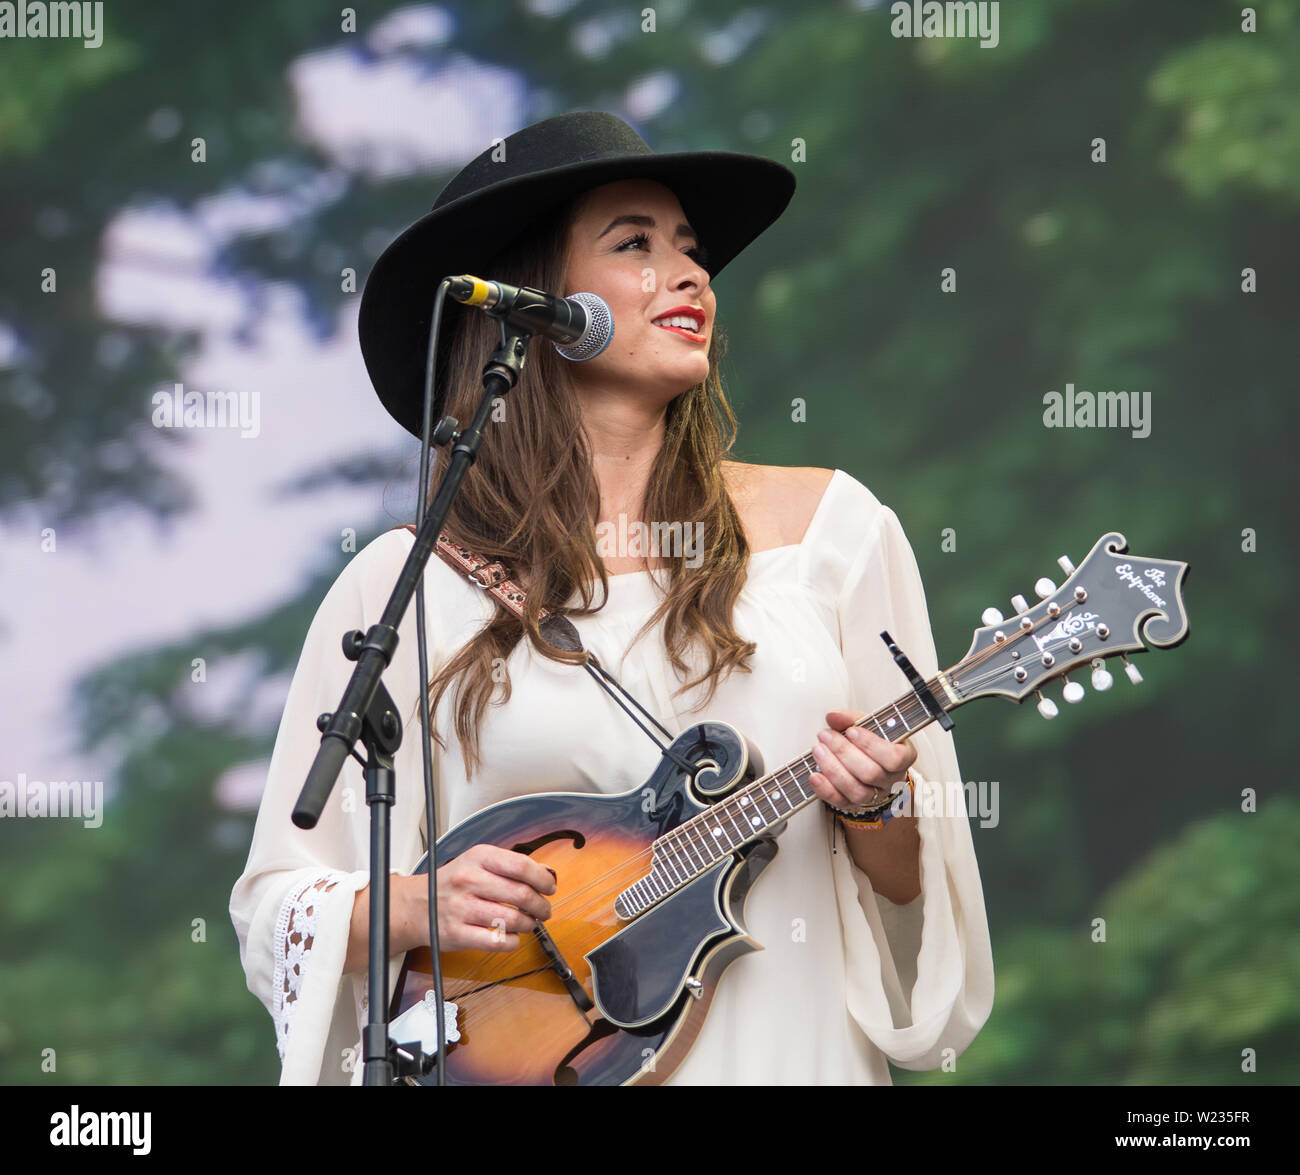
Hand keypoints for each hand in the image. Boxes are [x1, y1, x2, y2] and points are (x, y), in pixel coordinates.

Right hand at [426, 844, 557, 952]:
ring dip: (529, 924)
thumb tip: (546, 875)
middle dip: (541, 906)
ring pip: (512, 920)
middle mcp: (469, 880)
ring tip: (529, 923)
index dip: (543, 879)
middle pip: (521, 895)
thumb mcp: (477, 862)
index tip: (549, 887)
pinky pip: (497, 942)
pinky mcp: (457, 934)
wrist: (416, 905)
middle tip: (544, 910)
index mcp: (478, 858)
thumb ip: (509, 866)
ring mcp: (462, 908)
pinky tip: (511, 936)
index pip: (522, 866)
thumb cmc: (453, 883)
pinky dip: (512, 941)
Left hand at [808, 709, 916, 812]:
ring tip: (818, 750)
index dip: (871, 745)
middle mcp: (891, 779)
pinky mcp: (855, 804)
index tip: (852, 731)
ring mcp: (874, 795)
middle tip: (826, 735)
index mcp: (904, 757)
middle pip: (870, 774)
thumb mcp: (869, 724)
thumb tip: (833, 716)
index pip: (893, 758)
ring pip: (857, 792)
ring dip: (833, 769)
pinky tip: (814, 775)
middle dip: (844, 752)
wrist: (871, 760)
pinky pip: (841, 802)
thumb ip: (852, 718)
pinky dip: (825, 789)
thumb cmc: (873, 741)